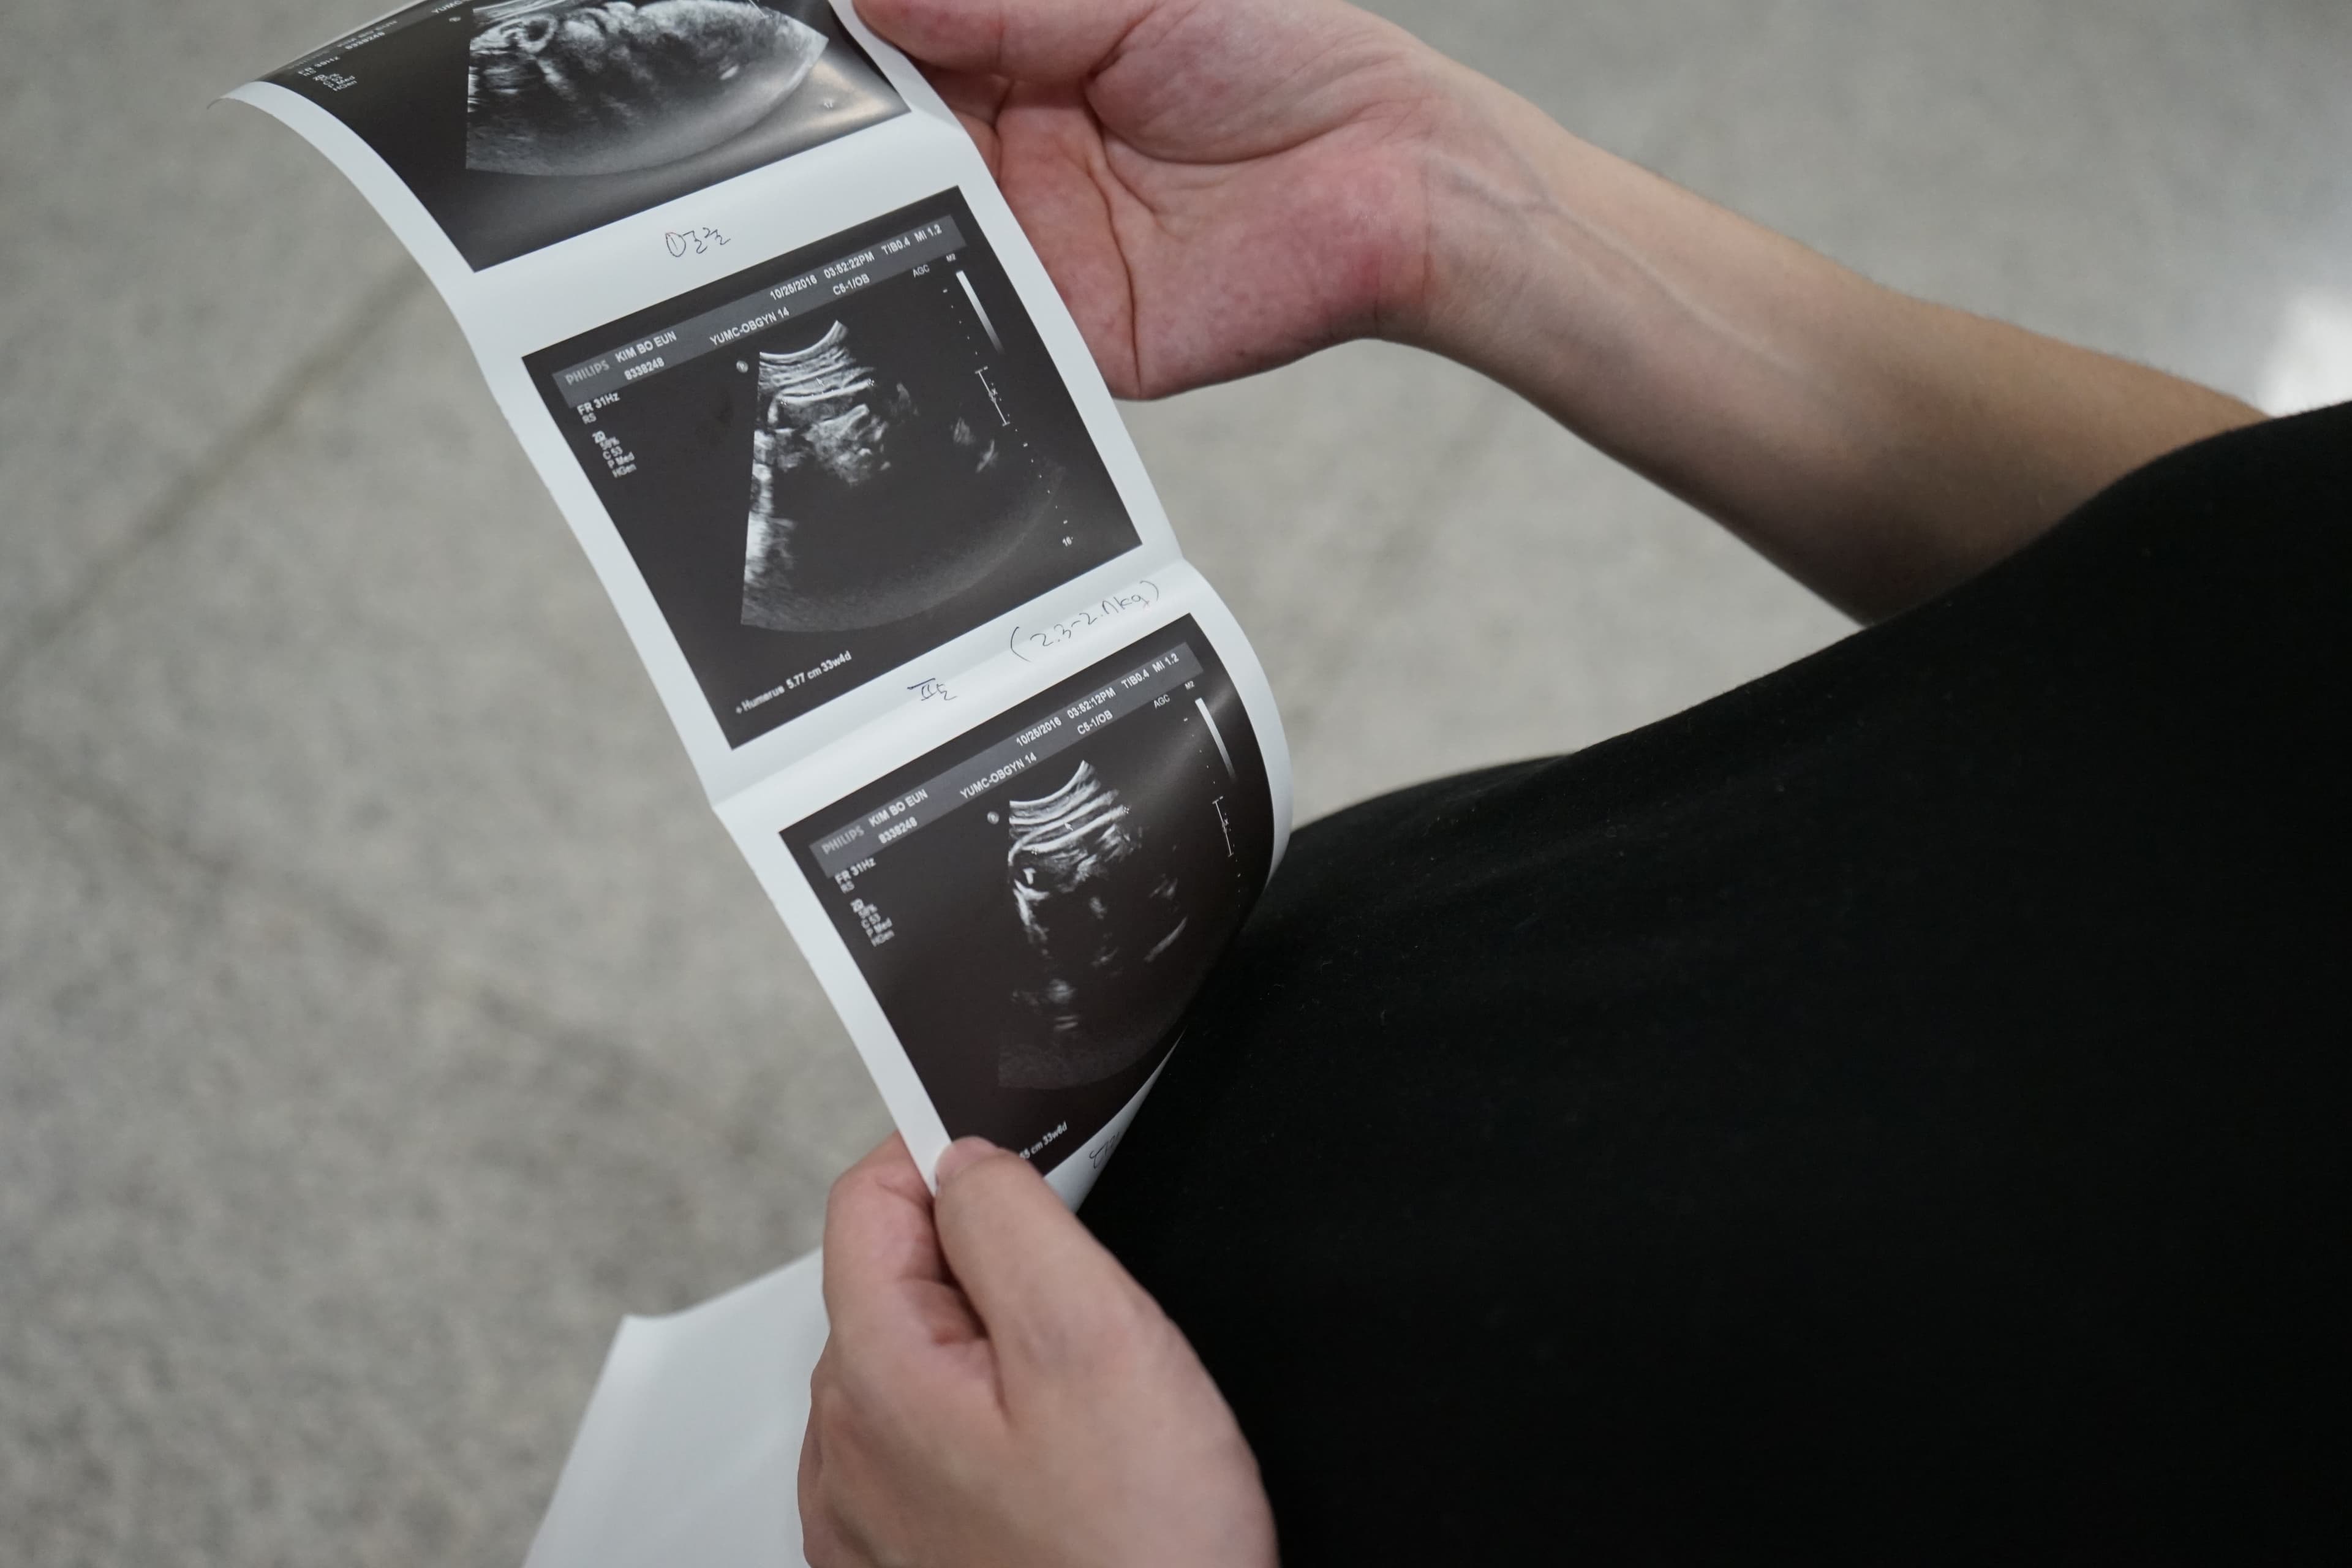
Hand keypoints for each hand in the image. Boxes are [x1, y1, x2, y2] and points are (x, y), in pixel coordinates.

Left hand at [800, 1135, 1277, 1567]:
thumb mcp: (1094, 1339)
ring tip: (1084, 1409)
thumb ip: (1012, 1220)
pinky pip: (930, 1446)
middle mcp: (847, 1448)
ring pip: (918, 1362)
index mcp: (874, 1375)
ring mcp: (868, 1516)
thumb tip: (964, 1157)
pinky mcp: (904, 1563)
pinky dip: (988, 1428)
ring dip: (992, 1352)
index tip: (1032, 1180)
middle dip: (988, 1266)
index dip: (954, 1162)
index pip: (868, 1198)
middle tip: (1087, 1318)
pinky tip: (1059, 1469)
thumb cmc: (1138, 1554)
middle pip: (895, 1278)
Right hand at [857, 0, 1462, 396]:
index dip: (857, 49)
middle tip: (823, 111)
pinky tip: (927, 248)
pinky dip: (949, 293)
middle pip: (893, 149)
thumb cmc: (1288, 64)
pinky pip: (986, 321)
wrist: (1389, 177)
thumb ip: (998, 3)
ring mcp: (1039, 246)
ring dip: (885, 206)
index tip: (809, 43)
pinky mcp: (1070, 327)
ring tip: (872, 167)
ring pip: (920, 233)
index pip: (904, 57)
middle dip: (851, 131)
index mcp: (1024, 67)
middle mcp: (1019, 160)